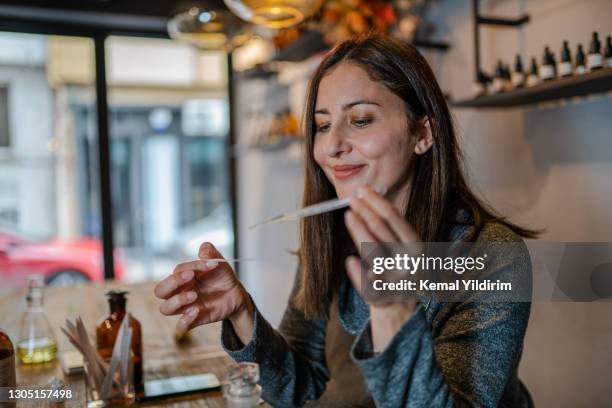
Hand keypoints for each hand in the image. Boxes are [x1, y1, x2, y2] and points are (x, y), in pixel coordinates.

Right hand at [154, 242, 252, 337]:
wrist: (235, 293)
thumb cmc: (222, 277)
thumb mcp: (219, 263)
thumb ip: (211, 253)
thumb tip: (204, 248)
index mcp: (182, 277)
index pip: (177, 271)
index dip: (192, 266)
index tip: (210, 264)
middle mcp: (180, 292)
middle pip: (160, 291)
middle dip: (172, 283)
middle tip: (191, 277)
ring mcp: (185, 307)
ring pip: (165, 309)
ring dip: (177, 301)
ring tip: (195, 296)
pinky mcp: (194, 320)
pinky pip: (180, 327)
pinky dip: (185, 320)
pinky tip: (197, 311)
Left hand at [344, 185, 418, 351]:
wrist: (399, 308)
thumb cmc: (394, 269)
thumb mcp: (398, 247)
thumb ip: (386, 227)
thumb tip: (367, 196)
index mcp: (415, 246)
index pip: (395, 219)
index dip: (377, 203)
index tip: (363, 190)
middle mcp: (409, 262)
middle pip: (383, 233)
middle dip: (366, 213)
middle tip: (351, 199)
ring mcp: (397, 280)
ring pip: (375, 254)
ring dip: (360, 233)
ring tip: (348, 216)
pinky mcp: (385, 298)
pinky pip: (370, 284)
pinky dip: (359, 274)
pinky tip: (350, 261)